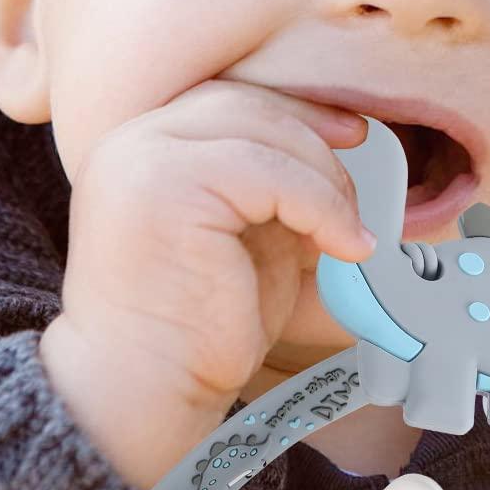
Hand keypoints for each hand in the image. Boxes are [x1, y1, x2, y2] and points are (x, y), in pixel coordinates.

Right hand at [39, 79, 372, 489]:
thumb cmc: (195, 327)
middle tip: (357, 196)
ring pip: (264, 133)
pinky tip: (343, 246)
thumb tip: (344, 159)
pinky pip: (272, 174)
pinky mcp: (168, 185)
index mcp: (142, 147)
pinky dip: (323, 206)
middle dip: (316, 141)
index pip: (229, 101)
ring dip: (325, 181)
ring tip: (349, 234)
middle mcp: (132, 140)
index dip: (296, 111)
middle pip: (247, 106)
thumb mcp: (244, 236)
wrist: (144, 388)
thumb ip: (274, 191)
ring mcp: (144, 157)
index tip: (349, 134)